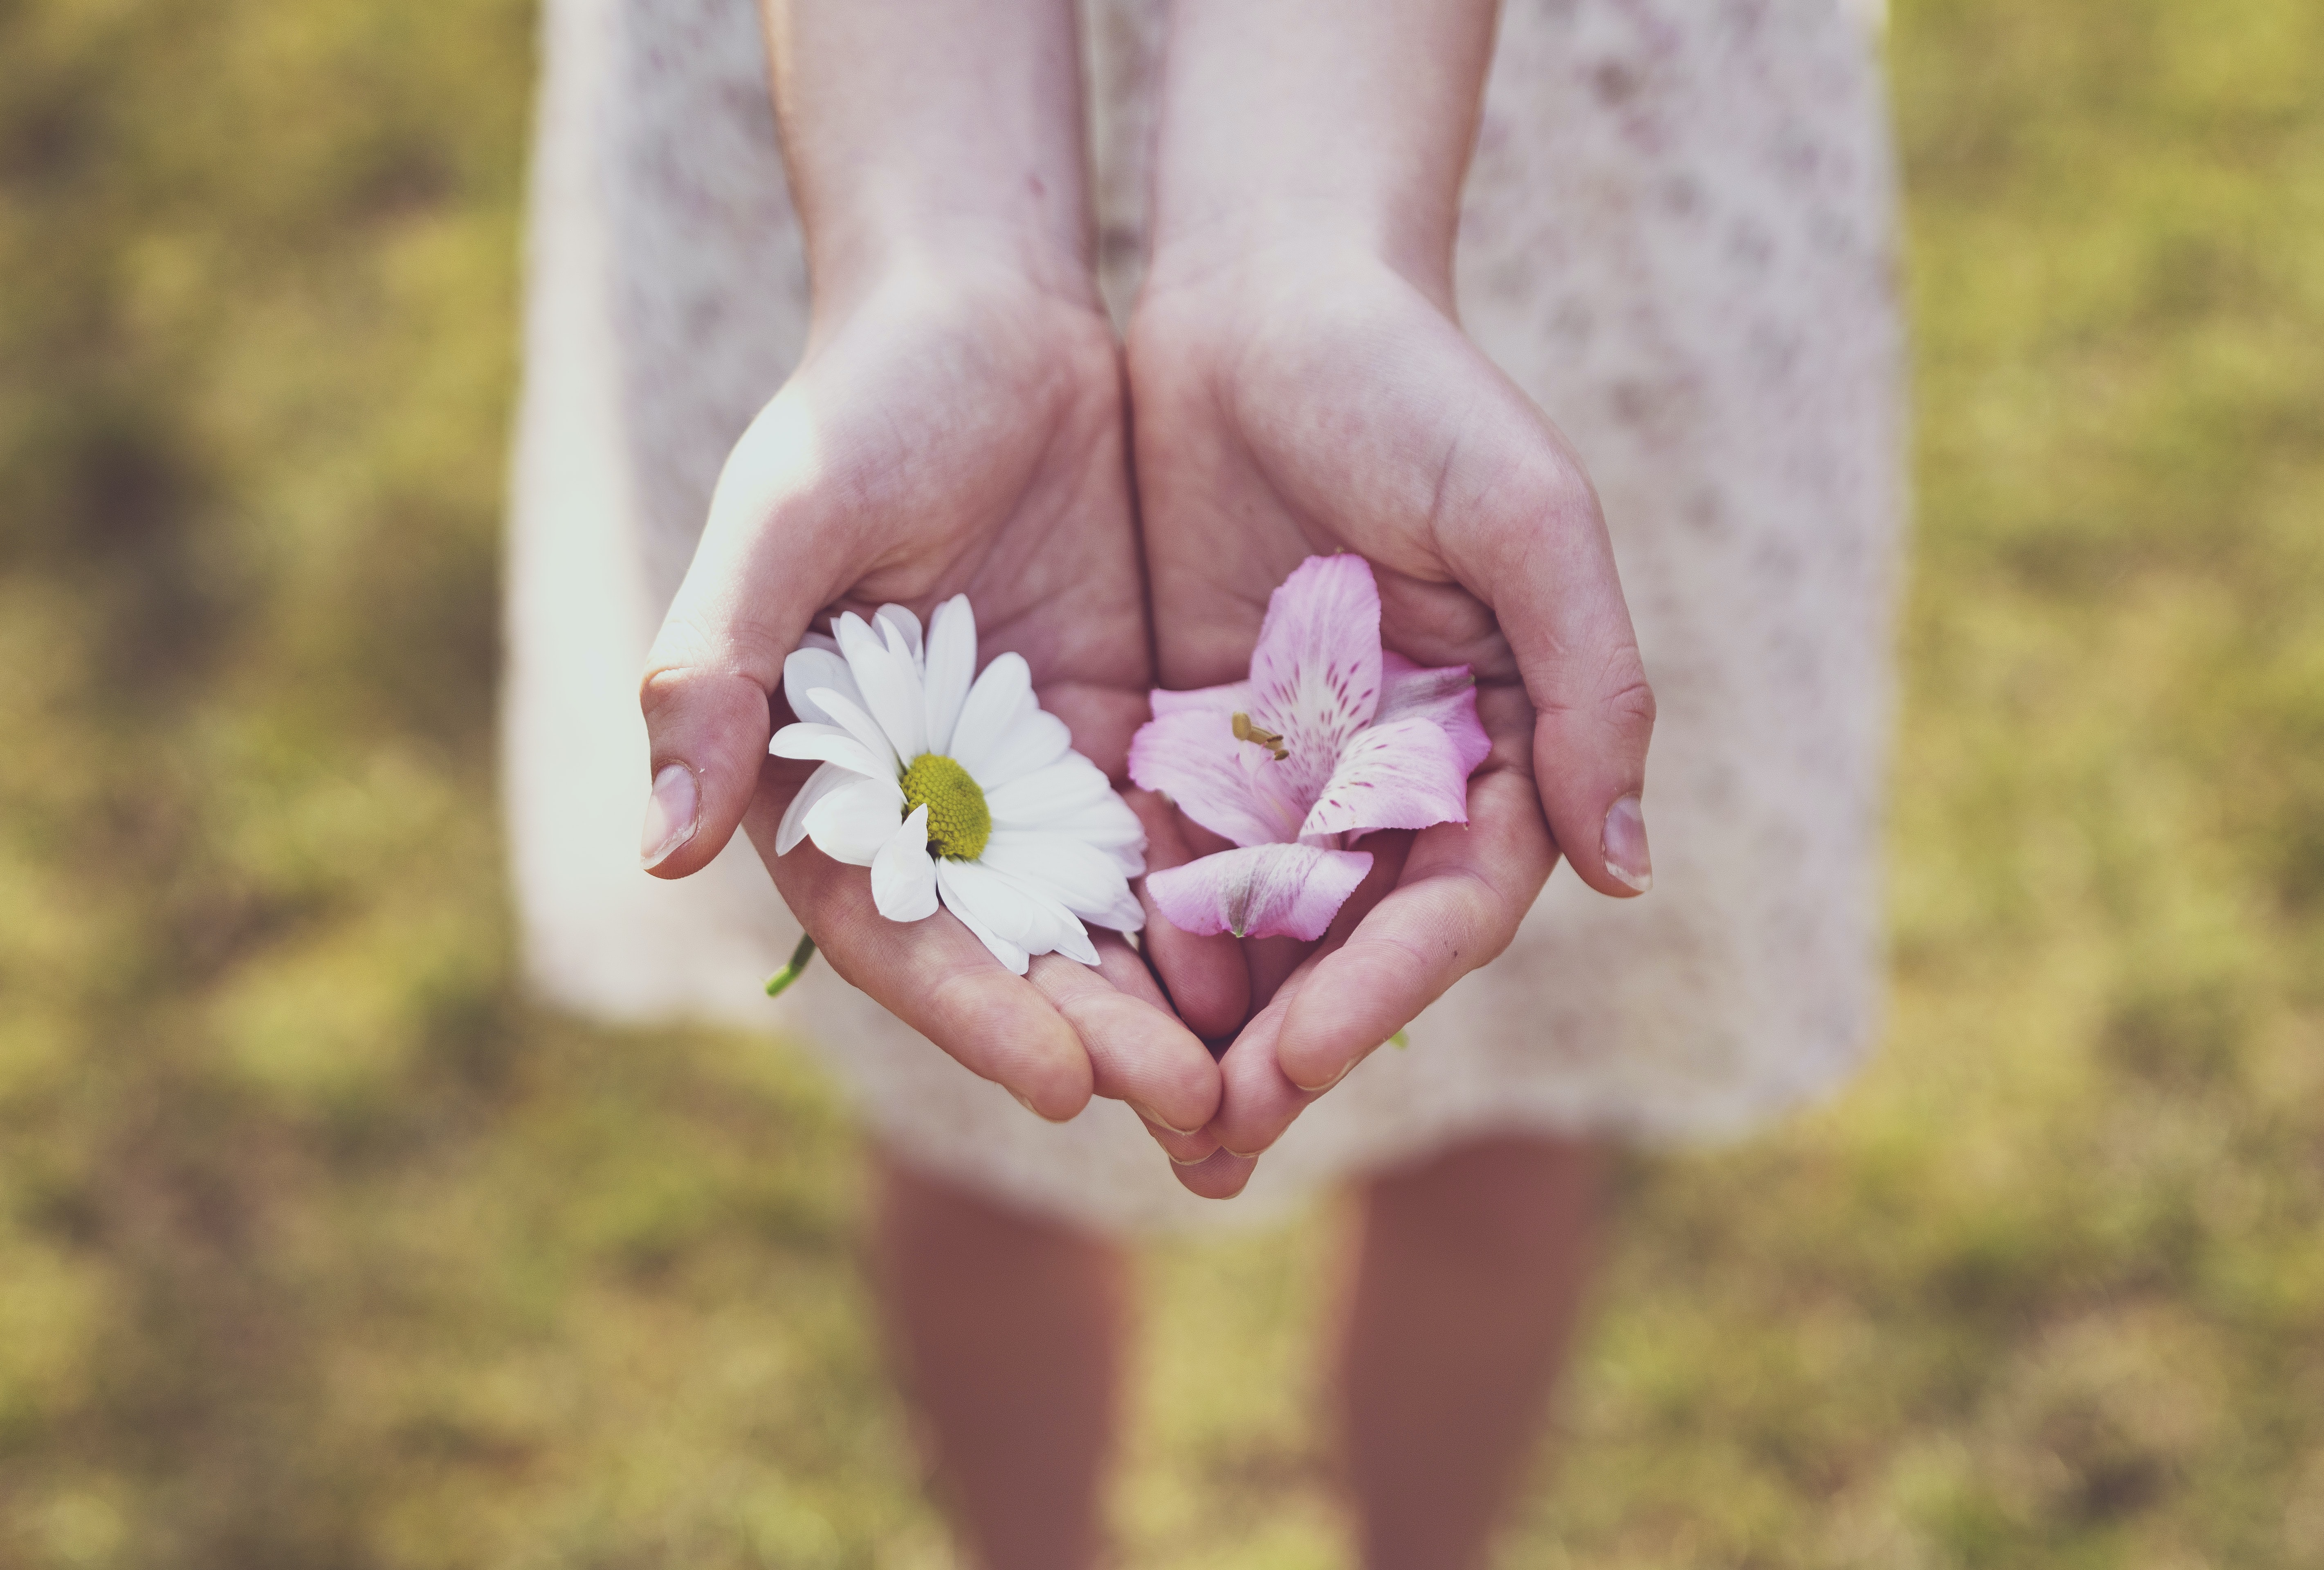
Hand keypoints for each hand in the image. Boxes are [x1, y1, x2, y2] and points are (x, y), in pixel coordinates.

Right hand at [639, 257, 1221, 1146]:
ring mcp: (1025, 777)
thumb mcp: (783, 521)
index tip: (1064, 1079)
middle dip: (1095, 1034)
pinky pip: (1169, 843)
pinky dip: (1219, 912)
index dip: (974, 1011)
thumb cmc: (861, 402)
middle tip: (1193, 1108)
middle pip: (1010, 953)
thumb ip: (717, 675)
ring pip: (1098, 921)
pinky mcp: (1114, 736)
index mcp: (823, 781)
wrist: (981, 314)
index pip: (896, 929)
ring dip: (1168, 1004)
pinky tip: (1296, 971)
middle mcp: (922, 804)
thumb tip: (655, 848)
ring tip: (1253, 1078)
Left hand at [1128, 242, 1656, 1195]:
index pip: (1443, 903)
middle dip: (1288, 1045)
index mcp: (1491, 738)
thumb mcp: (1525, 518)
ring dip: (1204, 1023)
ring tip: (1145, 1119)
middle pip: (1347, 940)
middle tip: (1211, 1145)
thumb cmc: (1415, 384)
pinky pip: (1162, 848)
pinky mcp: (1191, 727)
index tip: (1300, 1063)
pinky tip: (1087, 1001)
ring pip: (1252, 922)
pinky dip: (1134, 928)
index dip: (1378, 990)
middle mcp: (1393, 769)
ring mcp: (1290, 759)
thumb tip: (1629, 868)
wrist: (1265, 289)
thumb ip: (1588, 683)